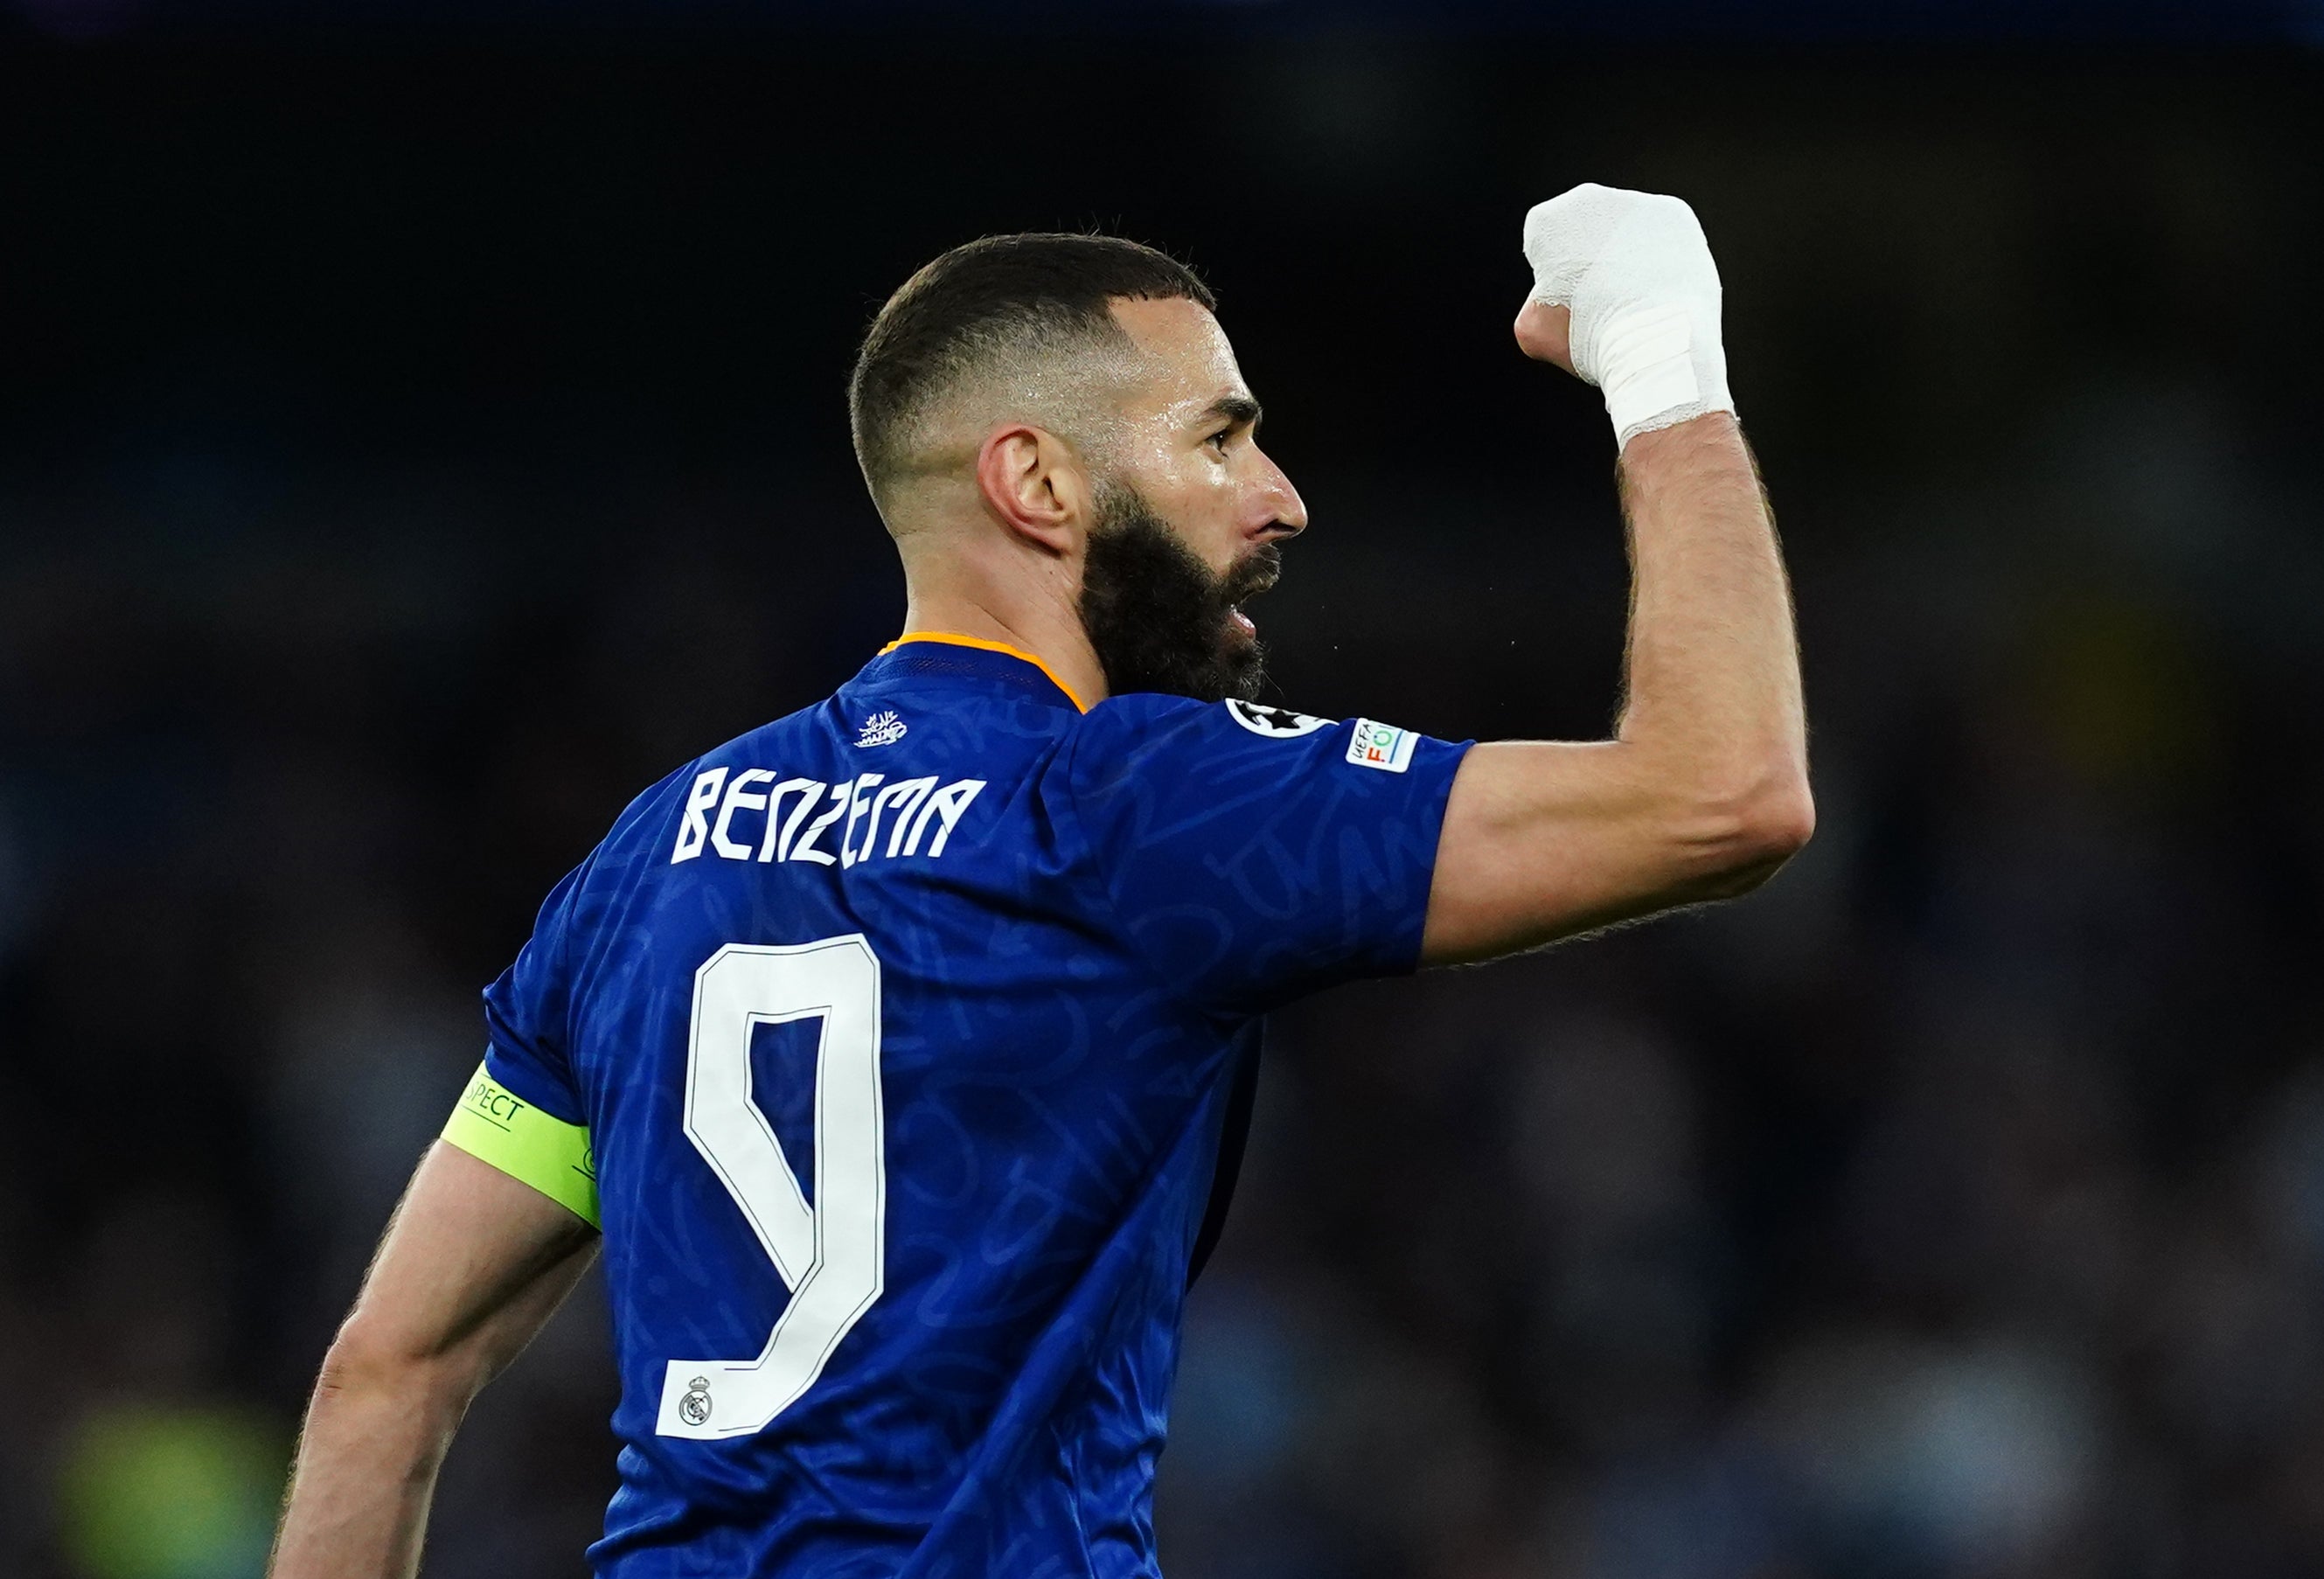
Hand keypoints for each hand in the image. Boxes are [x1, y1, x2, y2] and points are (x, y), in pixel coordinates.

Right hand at [1518, 183, 1732, 446]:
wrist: (1654, 335)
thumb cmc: (1588, 334)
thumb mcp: (1533, 330)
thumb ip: (1535, 305)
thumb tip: (1551, 305)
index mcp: (1547, 220)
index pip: (1544, 245)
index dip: (1554, 277)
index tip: (1569, 301)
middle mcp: (1590, 198)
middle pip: (1586, 230)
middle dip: (1592, 258)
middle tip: (1603, 300)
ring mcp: (1637, 202)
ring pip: (1626, 230)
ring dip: (1627, 256)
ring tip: (1636, 298)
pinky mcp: (1674, 213)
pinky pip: (1662, 234)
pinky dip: (1661, 256)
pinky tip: (1661, 287)